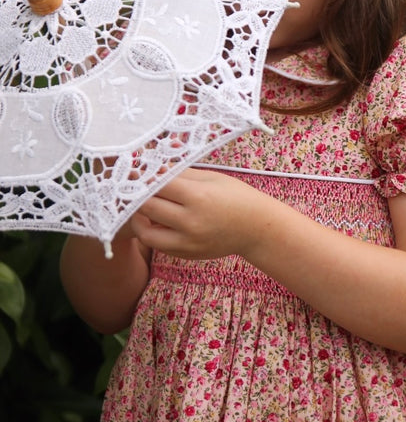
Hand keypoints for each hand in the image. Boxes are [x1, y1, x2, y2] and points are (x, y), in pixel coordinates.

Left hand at [130, 168, 269, 259]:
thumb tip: (154, 167)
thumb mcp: (210, 178)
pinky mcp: (187, 254)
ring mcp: (188, 241)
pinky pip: (158, 245)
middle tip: (133, 187)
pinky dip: (152, 233)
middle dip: (137, 196)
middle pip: (147, 207)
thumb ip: (180, 174)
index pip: (157, 185)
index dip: (144, 177)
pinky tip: (156, 221)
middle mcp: (190, 221)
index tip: (137, 172)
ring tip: (141, 208)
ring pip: (145, 232)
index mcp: (198, 196)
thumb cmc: (236, 196)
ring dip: (139, 219)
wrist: (257, 227)